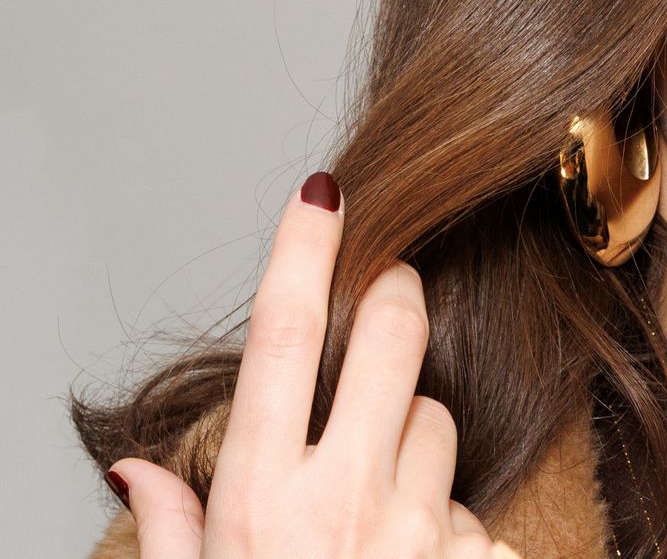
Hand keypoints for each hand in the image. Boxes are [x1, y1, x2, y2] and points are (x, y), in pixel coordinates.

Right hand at [107, 172, 495, 557]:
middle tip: (392, 284)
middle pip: (394, 339)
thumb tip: (138, 471)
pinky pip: (472, 506)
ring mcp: (418, 530)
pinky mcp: (478, 558)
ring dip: (412, 439)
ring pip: (435, 420)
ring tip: (377, 506)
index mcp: (260, 499)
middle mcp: (343, 501)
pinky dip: (447, 526)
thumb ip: (172, 527)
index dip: (305, 253)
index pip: (283, 339)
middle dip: (396, 293)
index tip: (323, 194)